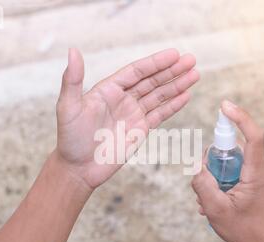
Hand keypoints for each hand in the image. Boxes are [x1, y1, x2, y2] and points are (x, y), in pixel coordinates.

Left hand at [55, 48, 198, 188]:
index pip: (136, 72)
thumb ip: (72, 79)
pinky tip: (186, 95)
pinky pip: (160, 115)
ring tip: (195, 75)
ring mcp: (133, 114)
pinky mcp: (140, 130)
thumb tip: (73, 51)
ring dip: (177, 85)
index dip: (155, 63)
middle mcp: (123, 99)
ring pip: (159, 96)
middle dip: (172, 71)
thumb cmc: (70, 138)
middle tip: (191, 60)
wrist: (79, 168)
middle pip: (152, 81)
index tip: (174, 54)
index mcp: (108, 89)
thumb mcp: (68, 107)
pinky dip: (173, 105)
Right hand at [192, 100, 263, 241]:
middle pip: (233, 148)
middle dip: (214, 161)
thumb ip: (202, 185)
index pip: (253, 136)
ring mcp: (262, 173)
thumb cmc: (243, 229)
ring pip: (232, 160)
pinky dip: (223, 179)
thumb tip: (197, 166)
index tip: (224, 106)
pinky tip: (218, 199)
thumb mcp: (215, 209)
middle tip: (205, 183)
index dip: (239, 117)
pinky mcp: (258, 178)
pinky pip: (236, 169)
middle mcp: (263, 169)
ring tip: (211, 199)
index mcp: (257, 173)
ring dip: (217, 174)